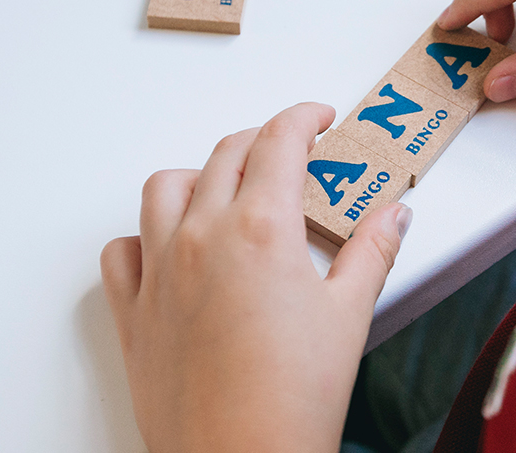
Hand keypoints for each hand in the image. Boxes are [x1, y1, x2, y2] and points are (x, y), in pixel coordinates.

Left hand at [100, 103, 411, 452]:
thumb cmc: (293, 398)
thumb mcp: (350, 315)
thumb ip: (372, 251)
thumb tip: (393, 216)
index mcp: (260, 228)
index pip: (278, 141)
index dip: (302, 118)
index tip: (317, 119)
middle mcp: (202, 237)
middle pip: (226, 154)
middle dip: (262, 140)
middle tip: (290, 152)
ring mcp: (160, 272)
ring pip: (165, 187)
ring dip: (199, 174)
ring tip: (226, 188)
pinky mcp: (134, 313)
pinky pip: (122, 250)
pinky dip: (144, 235)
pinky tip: (170, 245)